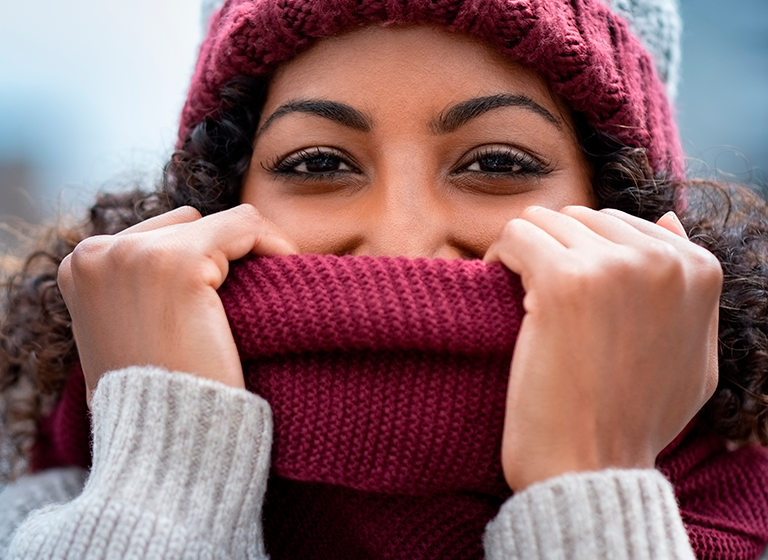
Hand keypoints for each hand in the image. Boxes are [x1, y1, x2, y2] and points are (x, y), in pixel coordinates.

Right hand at [58, 204, 297, 404]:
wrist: (164, 446)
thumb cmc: (158, 397)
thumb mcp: (131, 333)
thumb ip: (142, 290)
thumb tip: (196, 264)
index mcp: (81, 266)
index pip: (161, 234)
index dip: (207, 260)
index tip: (239, 292)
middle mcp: (96, 252)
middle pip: (190, 225)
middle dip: (224, 257)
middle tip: (256, 298)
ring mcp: (133, 254)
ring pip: (221, 223)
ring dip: (252, 252)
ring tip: (272, 289)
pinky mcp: (176, 263)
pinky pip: (245, 225)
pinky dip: (273, 243)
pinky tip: (287, 271)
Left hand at [484, 206, 721, 491]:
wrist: (592, 467)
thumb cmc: (635, 419)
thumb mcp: (693, 356)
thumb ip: (688, 290)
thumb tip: (667, 219)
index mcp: (698, 270)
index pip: (618, 224)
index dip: (582, 255)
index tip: (564, 291)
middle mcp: (661, 260)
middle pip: (579, 218)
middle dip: (554, 250)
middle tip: (535, 293)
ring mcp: (613, 268)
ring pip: (543, 221)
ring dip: (525, 253)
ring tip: (518, 294)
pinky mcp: (563, 282)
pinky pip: (514, 235)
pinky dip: (498, 256)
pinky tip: (495, 286)